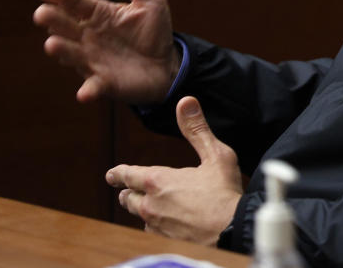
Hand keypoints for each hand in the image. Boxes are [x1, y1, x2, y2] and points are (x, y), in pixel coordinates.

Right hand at [35, 0, 177, 104]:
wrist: (167, 66)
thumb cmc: (153, 31)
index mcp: (97, 13)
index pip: (74, 1)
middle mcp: (87, 36)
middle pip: (65, 26)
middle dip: (53, 20)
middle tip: (43, 13)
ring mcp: (92, 60)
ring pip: (72, 54)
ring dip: (62, 50)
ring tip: (52, 43)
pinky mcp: (105, 83)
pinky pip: (93, 87)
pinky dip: (88, 90)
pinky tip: (85, 93)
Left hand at [107, 96, 242, 244]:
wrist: (231, 231)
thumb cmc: (224, 193)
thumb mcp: (216, 155)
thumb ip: (197, 129)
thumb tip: (185, 102)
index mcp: (158, 181)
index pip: (129, 175)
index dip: (119, 174)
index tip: (111, 174)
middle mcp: (151, 204)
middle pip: (129, 198)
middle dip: (128, 192)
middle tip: (126, 191)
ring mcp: (157, 225)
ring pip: (140, 216)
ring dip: (141, 209)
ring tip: (146, 207)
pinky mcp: (165, 240)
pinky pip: (152, 231)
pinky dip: (155, 225)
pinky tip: (164, 224)